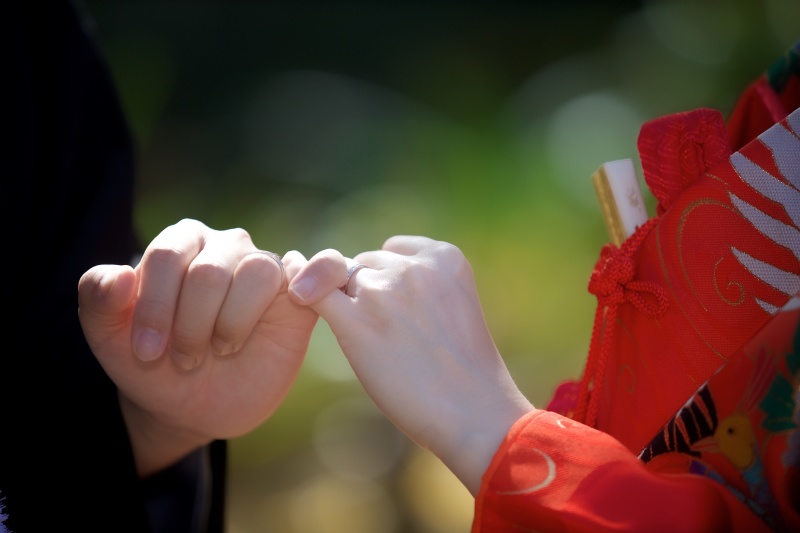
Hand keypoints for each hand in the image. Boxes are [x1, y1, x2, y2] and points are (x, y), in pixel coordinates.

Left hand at [78, 218, 318, 476]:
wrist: (194, 405)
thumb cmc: (154, 364)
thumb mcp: (110, 340)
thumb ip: (99, 303)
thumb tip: (119, 275)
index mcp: (180, 243)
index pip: (166, 256)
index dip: (155, 308)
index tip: (145, 354)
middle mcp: (225, 247)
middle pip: (209, 271)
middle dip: (190, 326)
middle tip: (183, 361)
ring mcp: (265, 270)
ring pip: (257, 272)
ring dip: (232, 323)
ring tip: (220, 350)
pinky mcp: (300, 298)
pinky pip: (323, 266)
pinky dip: (320, 273)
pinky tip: (299, 298)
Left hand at [286, 235, 534, 494]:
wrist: (472, 412)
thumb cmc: (463, 370)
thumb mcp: (454, 306)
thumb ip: (419, 282)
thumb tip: (360, 277)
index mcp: (445, 256)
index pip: (394, 249)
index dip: (389, 278)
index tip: (404, 309)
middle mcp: (413, 266)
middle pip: (365, 265)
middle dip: (367, 292)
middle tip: (391, 335)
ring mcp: (383, 292)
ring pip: (340, 281)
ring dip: (346, 305)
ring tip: (377, 344)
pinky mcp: (355, 322)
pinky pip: (312, 292)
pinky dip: (299, 285)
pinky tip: (292, 286)